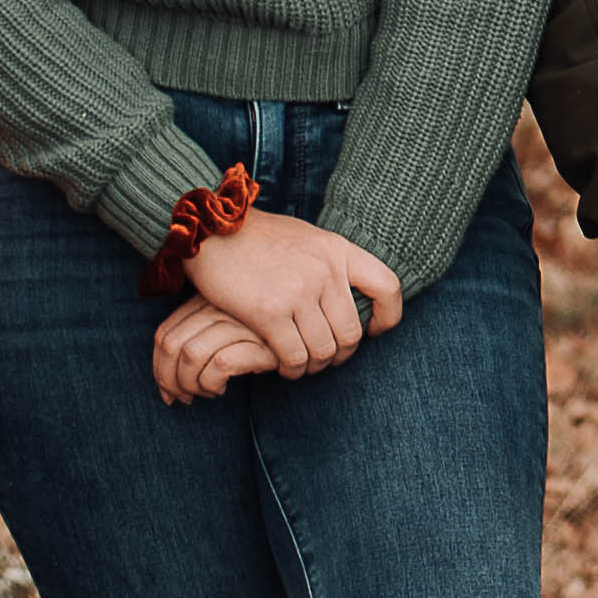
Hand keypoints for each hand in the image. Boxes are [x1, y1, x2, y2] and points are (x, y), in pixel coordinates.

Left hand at [153, 301, 283, 404]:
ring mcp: (238, 319)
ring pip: (190, 356)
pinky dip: (212, 385)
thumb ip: (194, 346)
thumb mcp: (223, 333)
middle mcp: (218, 305)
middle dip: (168, 380)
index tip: (167, 391)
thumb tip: (166, 390)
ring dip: (190, 385)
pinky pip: (218, 366)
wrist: (306, 331)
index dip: (158, 367)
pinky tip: (223, 389)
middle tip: (181, 399)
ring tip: (206, 393)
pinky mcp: (257, 338)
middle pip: (171, 345)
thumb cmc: (259, 337)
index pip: (163, 333)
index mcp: (205, 300)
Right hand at [184, 206, 399, 372]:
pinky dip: (292, 369)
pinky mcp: (268, 312)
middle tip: (327, 358)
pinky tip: (283, 366)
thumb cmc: (257, 236)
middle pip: (352, 332)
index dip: (388, 315)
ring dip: (315, 366)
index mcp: (337, 250)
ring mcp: (297, 292)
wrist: (210, 228)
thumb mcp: (306, 238)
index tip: (374, 330)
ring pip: (324, 350)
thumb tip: (349, 292)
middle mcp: (324, 270)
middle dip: (342, 354)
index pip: (387, 286)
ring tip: (303, 365)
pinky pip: (294, 356)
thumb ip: (330, 263)